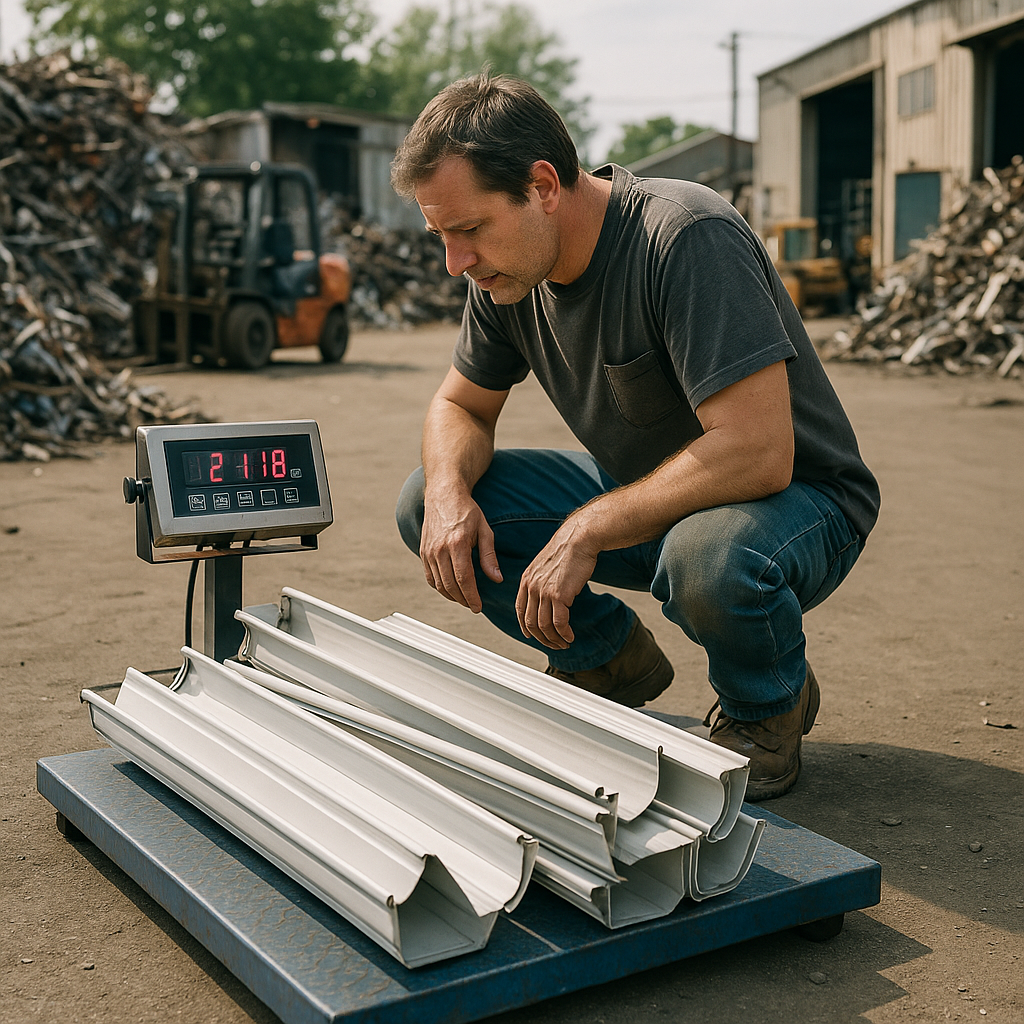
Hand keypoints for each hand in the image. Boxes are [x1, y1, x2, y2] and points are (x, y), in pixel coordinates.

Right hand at [419, 492, 501, 612]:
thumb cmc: (467, 511)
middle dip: (463, 600)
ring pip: (439, 584)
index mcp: (457, 543)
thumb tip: (496, 579)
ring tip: (465, 599)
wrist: (443, 495)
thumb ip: (489, 557)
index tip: (478, 607)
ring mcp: (429, 551)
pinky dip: (440, 587)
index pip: (464, 579)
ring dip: (452, 596)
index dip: (472, 597)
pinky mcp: (423, 552)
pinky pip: (430, 577)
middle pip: (450, 585)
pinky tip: (451, 589)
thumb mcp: (484, 530)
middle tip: (474, 606)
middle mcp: (440, 549)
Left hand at [515, 518, 598, 649]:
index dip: (525, 626)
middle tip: (553, 644)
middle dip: (542, 638)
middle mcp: (532, 586)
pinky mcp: (559, 595)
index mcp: (526, 579)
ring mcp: (544, 591)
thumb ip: (542, 581)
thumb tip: (548, 596)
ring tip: (564, 643)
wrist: (578, 539)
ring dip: (554, 639)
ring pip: (544, 626)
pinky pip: (559, 622)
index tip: (532, 635)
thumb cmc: (567, 550)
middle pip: (531, 622)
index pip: (520, 610)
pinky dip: (564, 633)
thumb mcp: (546, 565)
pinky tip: (570, 636)